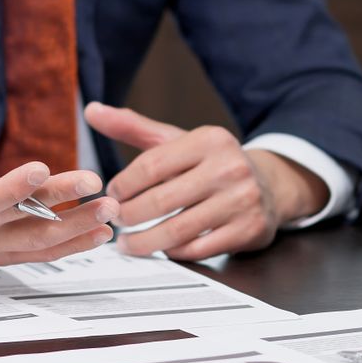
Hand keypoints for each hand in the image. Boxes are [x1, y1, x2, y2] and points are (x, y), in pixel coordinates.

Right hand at [0, 94, 117, 265]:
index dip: (12, 187)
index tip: (43, 167)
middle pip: (20, 219)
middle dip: (59, 200)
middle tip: (94, 182)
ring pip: (38, 241)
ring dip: (77, 227)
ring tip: (109, 209)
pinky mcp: (8, 254)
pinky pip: (44, 252)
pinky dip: (74, 243)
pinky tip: (102, 231)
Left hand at [85, 103, 327, 260]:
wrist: (270, 184)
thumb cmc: (212, 163)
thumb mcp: (177, 139)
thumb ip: (133, 127)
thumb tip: (92, 110)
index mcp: (209, 140)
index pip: (152, 165)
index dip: (124, 185)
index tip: (112, 195)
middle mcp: (229, 167)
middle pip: (160, 201)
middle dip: (129, 216)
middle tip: (116, 222)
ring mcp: (241, 200)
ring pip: (177, 231)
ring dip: (144, 242)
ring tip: (128, 243)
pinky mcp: (249, 229)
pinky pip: (199, 249)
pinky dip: (174, 252)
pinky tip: (163, 248)